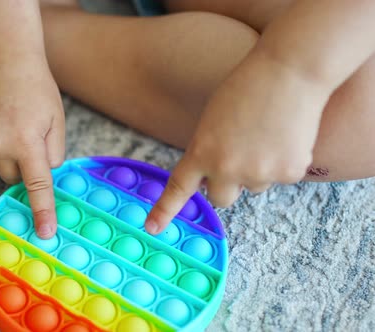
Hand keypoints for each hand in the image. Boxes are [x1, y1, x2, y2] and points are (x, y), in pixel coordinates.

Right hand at [0, 54, 64, 238]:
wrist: (4, 58)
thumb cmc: (36, 89)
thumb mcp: (57, 121)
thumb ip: (53, 155)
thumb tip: (44, 177)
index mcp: (27, 143)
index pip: (37, 187)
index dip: (42, 212)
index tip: (44, 234)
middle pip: (13, 177)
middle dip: (22, 164)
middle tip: (26, 136)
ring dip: (3, 154)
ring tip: (8, 123)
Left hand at [145, 50, 329, 233]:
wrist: (290, 72)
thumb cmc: (248, 87)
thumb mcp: (213, 119)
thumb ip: (210, 149)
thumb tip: (218, 172)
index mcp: (202, 152)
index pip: (179, 187)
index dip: (165, 210)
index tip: (152, 227)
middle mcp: (226, 169)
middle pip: (221, 199)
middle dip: (228, 185)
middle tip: (240, 157)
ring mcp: (258, 174)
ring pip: (254, 187)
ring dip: (259, 171)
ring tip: (267, 135)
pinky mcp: (288, 173)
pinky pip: (282, 177)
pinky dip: (285, 162)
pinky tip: (288, 135)